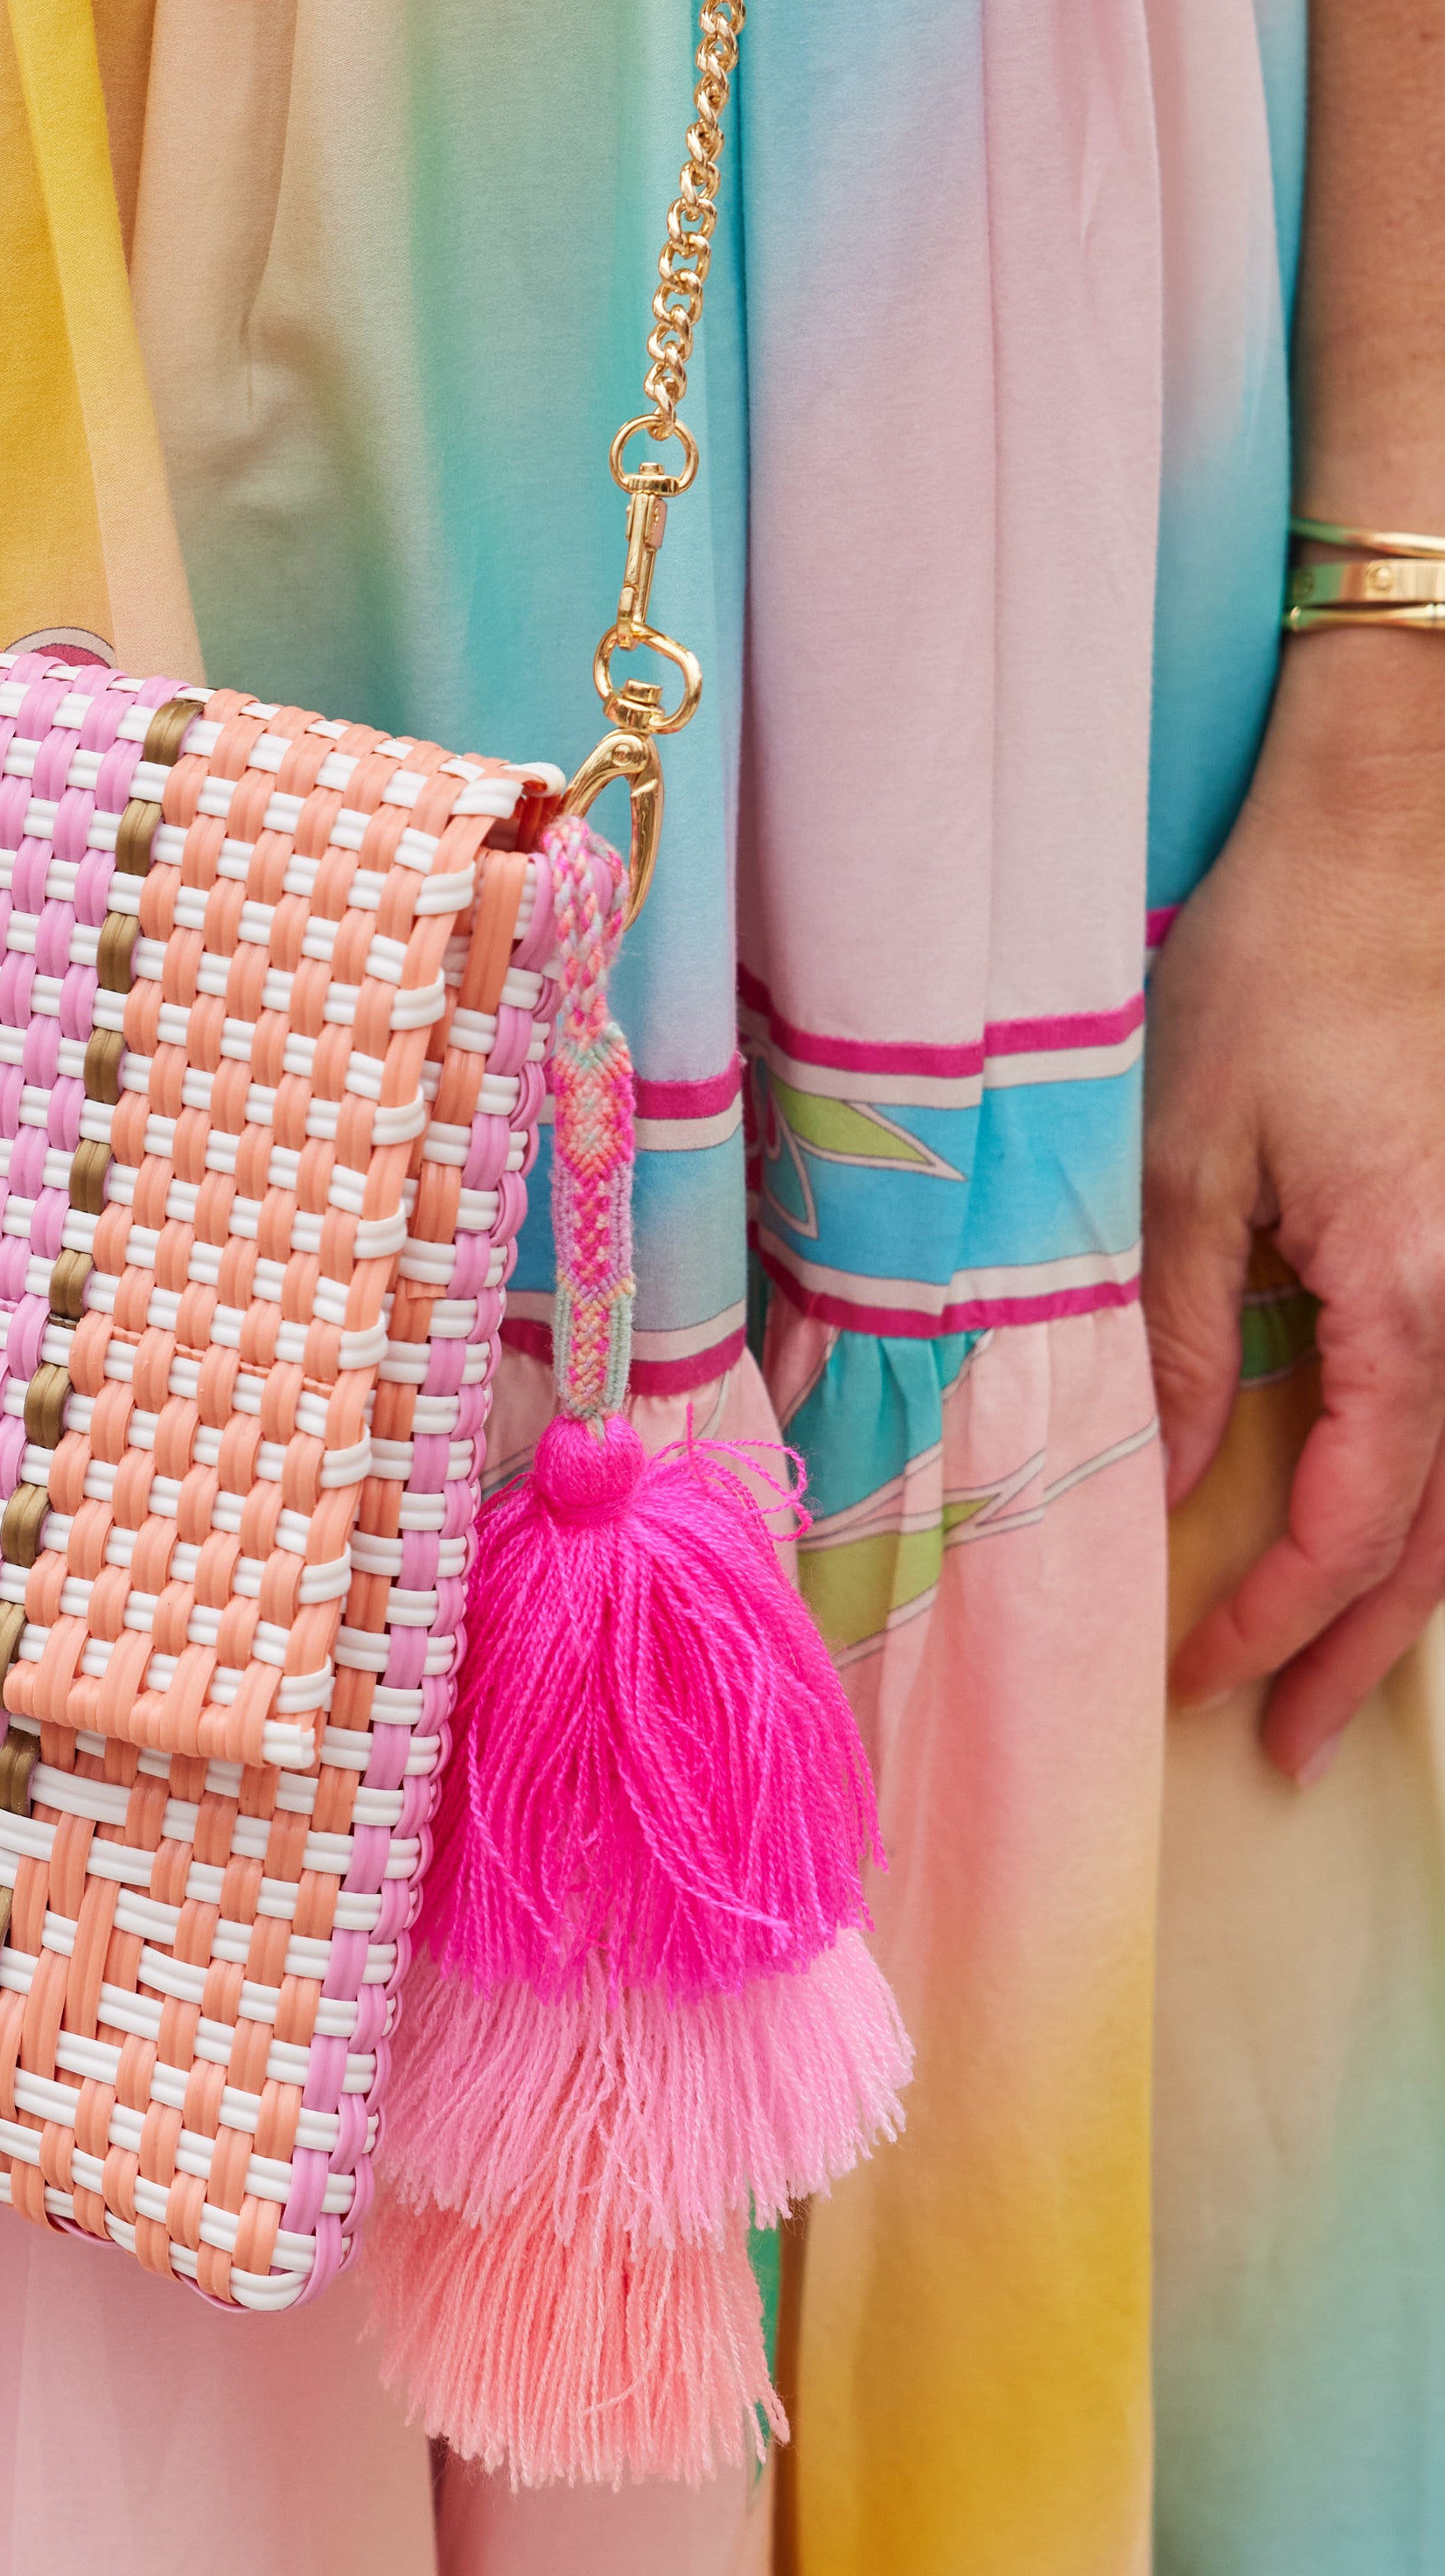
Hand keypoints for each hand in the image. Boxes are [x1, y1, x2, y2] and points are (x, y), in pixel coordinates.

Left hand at [1145, 629, 1444, 1778]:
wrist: (1396, 828)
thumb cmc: (1284, 967)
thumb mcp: (1190, 1159)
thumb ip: (1177, 1340)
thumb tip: (1160, 1490)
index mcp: (1418, 1299)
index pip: (1355, 1522)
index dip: (1276, 1618)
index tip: (1196, 1676)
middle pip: (1443, 1538)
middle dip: (1361, 1650)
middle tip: (1291, 1747)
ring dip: (1412, 1594)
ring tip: (1344, 1685)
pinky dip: (1439, 1498)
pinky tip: (1395, 1546)